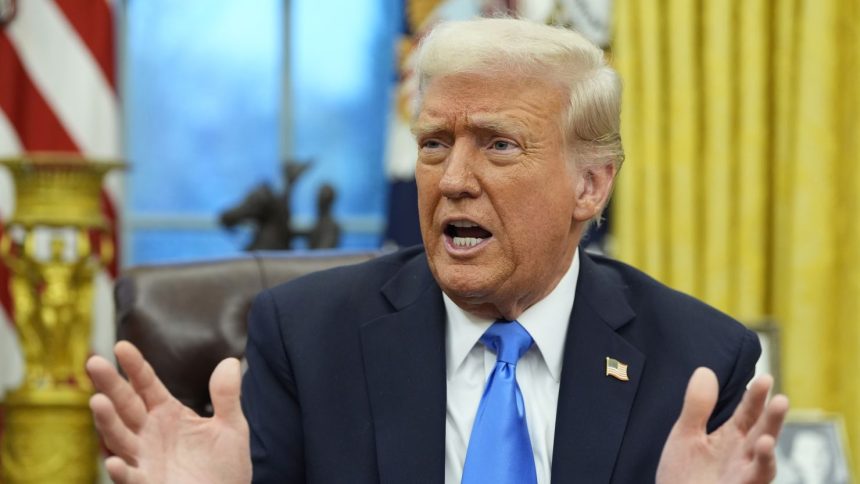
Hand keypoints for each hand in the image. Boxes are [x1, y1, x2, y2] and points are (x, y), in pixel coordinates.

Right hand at [87, 341, 250, 483]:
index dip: (135, 367)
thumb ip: (226, 396)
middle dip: (110, 385)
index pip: (147, 385)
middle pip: (126, 405)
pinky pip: (131, 477)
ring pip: (120, 437)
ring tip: (98, 401)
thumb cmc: (225, 467)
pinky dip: (121, 471)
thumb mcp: (231, 427)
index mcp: (168, 413)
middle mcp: (149, 433)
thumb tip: (231, 361)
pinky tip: (114, 462)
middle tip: (94, 363)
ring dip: (107, 421)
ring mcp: (145, 458)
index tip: (122, 346)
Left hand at [656, 367, 788, 483]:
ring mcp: (743, 475)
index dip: (756, 397)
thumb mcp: (686, 434)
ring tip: (766, 438)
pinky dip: (759, 468)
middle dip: (772, 419)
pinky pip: (754, 480)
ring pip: (764, 462)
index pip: (748, 412)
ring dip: (768, 449)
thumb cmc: (682, 472)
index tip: (765, 378)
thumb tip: (705, 370)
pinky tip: (761, 452)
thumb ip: (698, 406)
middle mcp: (743, 455)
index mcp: (732, 436)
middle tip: (782, 399)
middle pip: (761, 434)